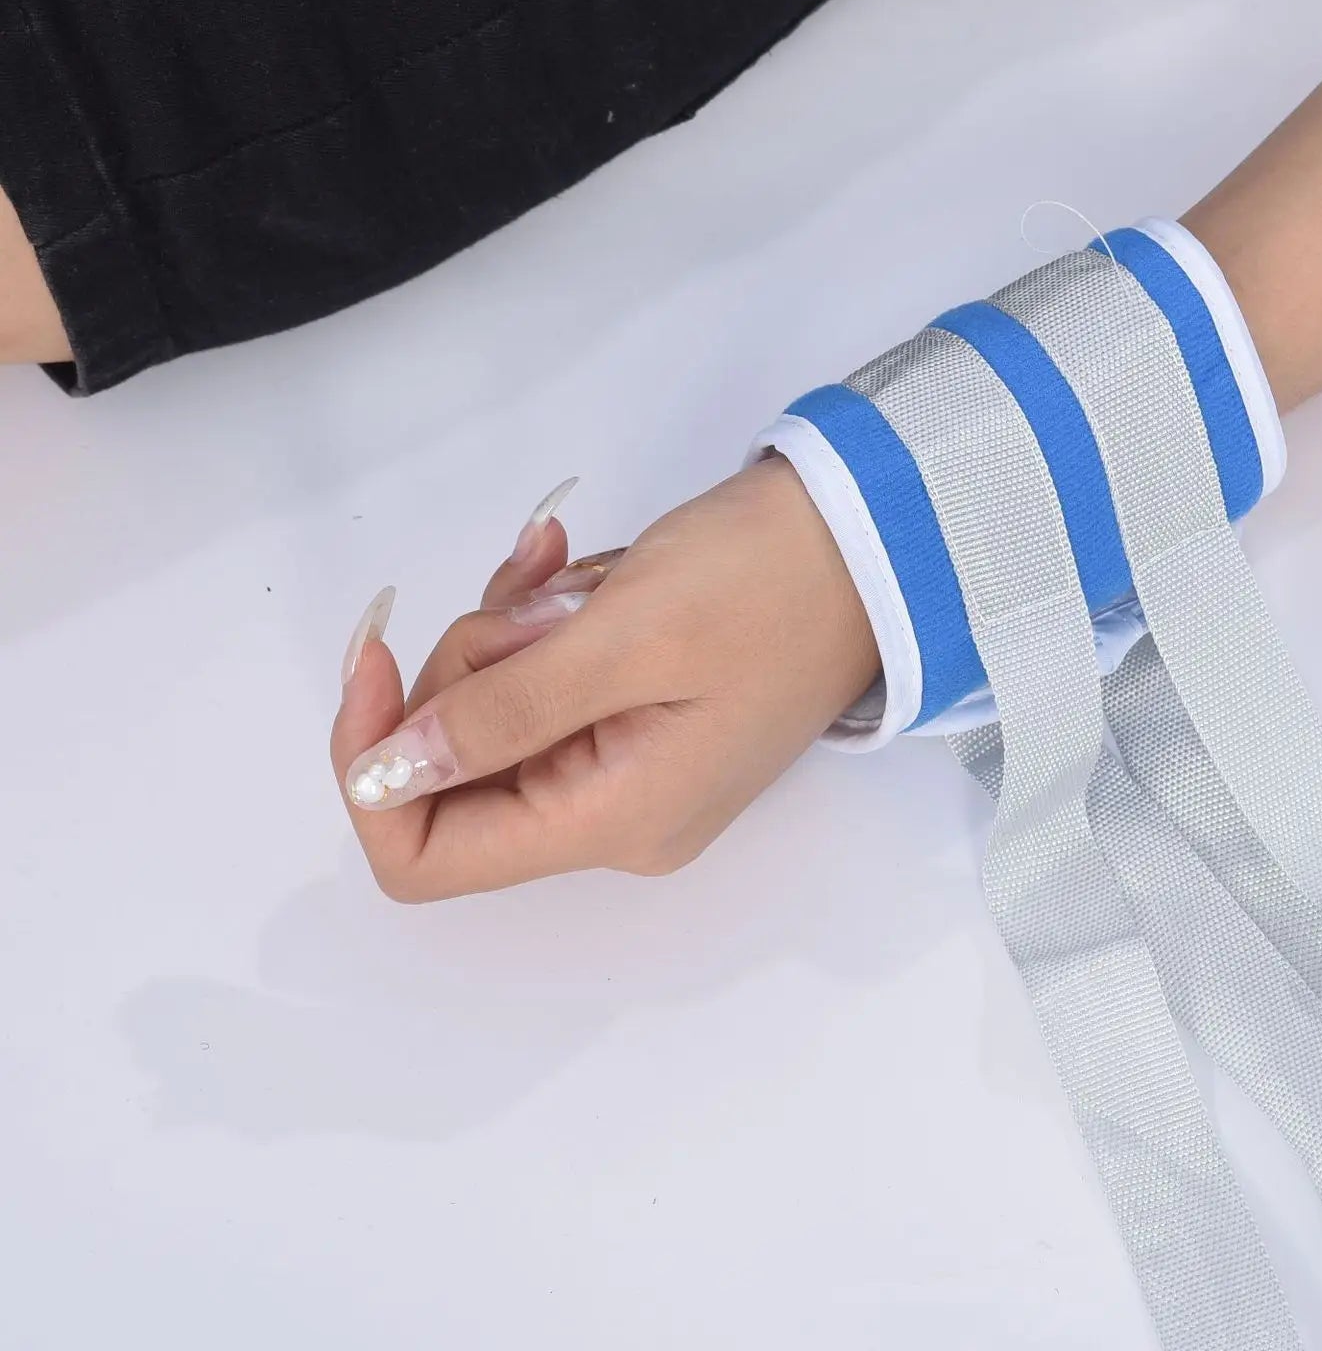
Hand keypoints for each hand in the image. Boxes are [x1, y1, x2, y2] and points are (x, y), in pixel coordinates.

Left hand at [329, 457, 879, 900]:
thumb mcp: (622, 637)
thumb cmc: (763, 584)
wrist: (878, 538)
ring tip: (585, 574)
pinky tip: (575, 561)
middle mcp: (612, 814)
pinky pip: (544, 675)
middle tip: (543, 599)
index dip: (371, 764)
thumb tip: (379, 777)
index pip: (424, 856)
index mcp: (609, 821)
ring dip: (515, 625)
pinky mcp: (643, 708)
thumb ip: (497, 713)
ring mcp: (629, 761)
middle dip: (473, 662)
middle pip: (457, 766)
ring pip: (495, 705)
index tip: (374, 654)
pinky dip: (543, 616)